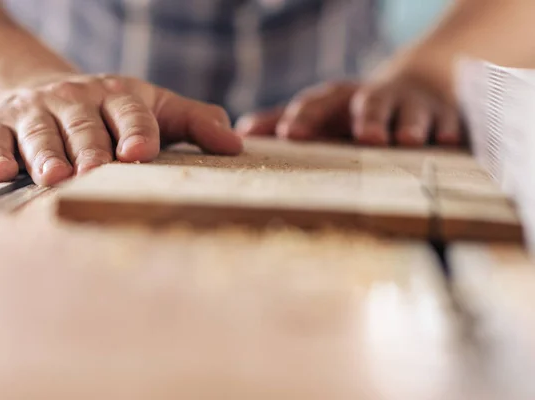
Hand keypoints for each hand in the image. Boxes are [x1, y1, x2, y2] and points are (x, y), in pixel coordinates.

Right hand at [0, 74, 242, 185]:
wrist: (34, 89)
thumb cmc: (107, 111)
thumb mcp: (153, 108)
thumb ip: (194, 123)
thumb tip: (236, 145)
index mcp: (119, 96)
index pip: (131, 112)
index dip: (136, 131)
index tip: (141, 152)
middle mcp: (76, 100)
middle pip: (86, 126)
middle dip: (92, 148)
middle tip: (97, 171)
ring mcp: (35, 111)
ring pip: (42, 133)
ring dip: (48, 154)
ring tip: (55, 176)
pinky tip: (1, 172)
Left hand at [236, 71, 462, 146]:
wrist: (416, 87)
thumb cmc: (353, 110)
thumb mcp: (322, 113)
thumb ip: (283, 120)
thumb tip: (238, 133)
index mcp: (339, 100)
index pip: (319, 102)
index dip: (304, 116)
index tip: (287, 135)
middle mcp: (374, 98)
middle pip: (368, 102)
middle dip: (366, 117)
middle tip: (363, 137)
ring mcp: (411, 105)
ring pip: (410, 111)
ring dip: (408, 124)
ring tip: (407, 140)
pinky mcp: (445, 116)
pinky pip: (449, 122)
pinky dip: (448, 130)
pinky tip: (448, 142)